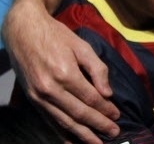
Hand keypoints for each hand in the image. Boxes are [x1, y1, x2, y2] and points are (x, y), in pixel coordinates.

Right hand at [3, 2, 118, 143]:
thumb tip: (108, 93)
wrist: (24, 32)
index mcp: (65, 74)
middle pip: (78, 113)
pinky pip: (49, 120)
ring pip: (63, 121)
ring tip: (96, 143)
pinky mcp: (32, 100)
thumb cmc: (57, 36)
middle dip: (97, 125)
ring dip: (81, 134)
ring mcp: (39, 97)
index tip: (117, 116)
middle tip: (113, 134)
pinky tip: (71, 141)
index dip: (105, 110)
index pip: (90, 98)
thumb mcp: (82, 46)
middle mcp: (50, 89)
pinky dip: (61, 132)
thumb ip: (97, 69)